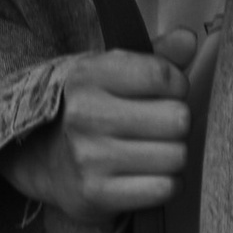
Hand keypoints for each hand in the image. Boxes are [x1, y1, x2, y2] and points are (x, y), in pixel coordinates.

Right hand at [0, 27, 216, 219]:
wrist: (43, 159)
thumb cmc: (91, 109)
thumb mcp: (114, 73)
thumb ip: (157, 55)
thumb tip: (189, 39)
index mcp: (89, 75)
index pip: (164, 76)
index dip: (178, 86)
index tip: (165, 93)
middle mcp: (86, 113)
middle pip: (177, 118)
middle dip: (178, 124)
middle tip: (160, 127)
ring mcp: (89, 157)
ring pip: (176, 156)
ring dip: (174, 156)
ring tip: (153, 151)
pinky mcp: (97, 194)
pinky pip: (164, 188)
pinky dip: (167, 184)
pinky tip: (149, 176)